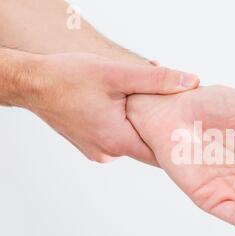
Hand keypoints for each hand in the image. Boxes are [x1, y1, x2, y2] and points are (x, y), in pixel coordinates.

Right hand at [26, 52, 198, 164]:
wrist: (32, 84)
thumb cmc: (68, 77)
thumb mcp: (116, 73)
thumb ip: (156, 80)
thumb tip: (190, 82)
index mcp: (117, 139)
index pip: (161, 153)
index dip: (178, 139)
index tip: (190, 127)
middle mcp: (108, 152)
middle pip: (148, 147)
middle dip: (162, 128)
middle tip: (174, 108)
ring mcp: (99, 151)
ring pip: (134, 142)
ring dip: (143, 125)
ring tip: (147, 103)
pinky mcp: (92, 146)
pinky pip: (119, 139)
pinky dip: (127, 125)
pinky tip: (127, 106)